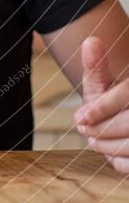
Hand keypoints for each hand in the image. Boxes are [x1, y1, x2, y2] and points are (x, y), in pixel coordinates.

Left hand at [74, 36, 128, 173]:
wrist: (124, 119)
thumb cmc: (111, 102)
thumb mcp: (102, 84)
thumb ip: (96, 66)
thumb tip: (90, 41)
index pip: (126, 94)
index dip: (102, 107)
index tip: (79, 118)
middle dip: (102, 128)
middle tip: (84, 130)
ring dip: (109, 147)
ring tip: (94, 140)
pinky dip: (121, 161)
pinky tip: (113, 154)